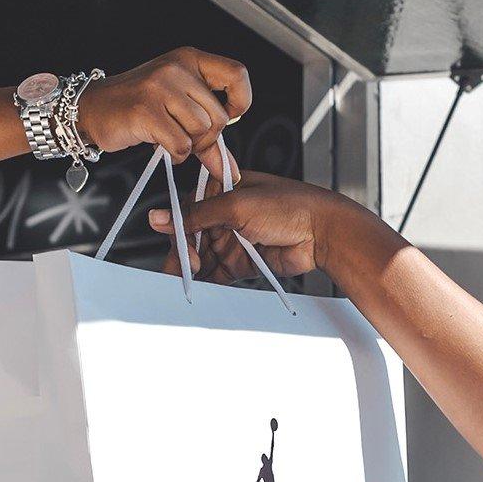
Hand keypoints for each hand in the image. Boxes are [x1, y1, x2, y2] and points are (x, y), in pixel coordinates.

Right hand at [78, 48, 249, 170]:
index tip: (228, 117)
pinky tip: (160, 146)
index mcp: (190, 60)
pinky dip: (174, 155)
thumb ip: (208, 137)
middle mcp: (177, 68)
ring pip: (200, 131)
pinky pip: (180, 144)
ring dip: (188, 147)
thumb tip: (231, 171)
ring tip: (169, 140)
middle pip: (218, 117)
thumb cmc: (139, 108)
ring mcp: (160, 87)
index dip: (241, 101)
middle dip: (206, 139)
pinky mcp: (146, 110)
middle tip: (186, 140)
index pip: (237, 74)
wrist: (95, 108)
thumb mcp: (178, 111)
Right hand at [153, 172, 353, 281]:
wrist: (322, 232)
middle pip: (191, 239)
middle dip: (183, 256)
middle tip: (181, 273)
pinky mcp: (242, 263)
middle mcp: (224, 215)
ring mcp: (233, 240)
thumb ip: (196, 215)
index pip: (186, 212)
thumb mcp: (236, 205)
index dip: (178, 232)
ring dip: (193, 272)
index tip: (175, 249)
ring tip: (186, 285)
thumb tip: (159, 217)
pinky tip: (200, 290)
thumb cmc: (287, 206)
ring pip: (202, 259)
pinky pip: (218, 275)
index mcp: (220, 191)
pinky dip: (208, 283)